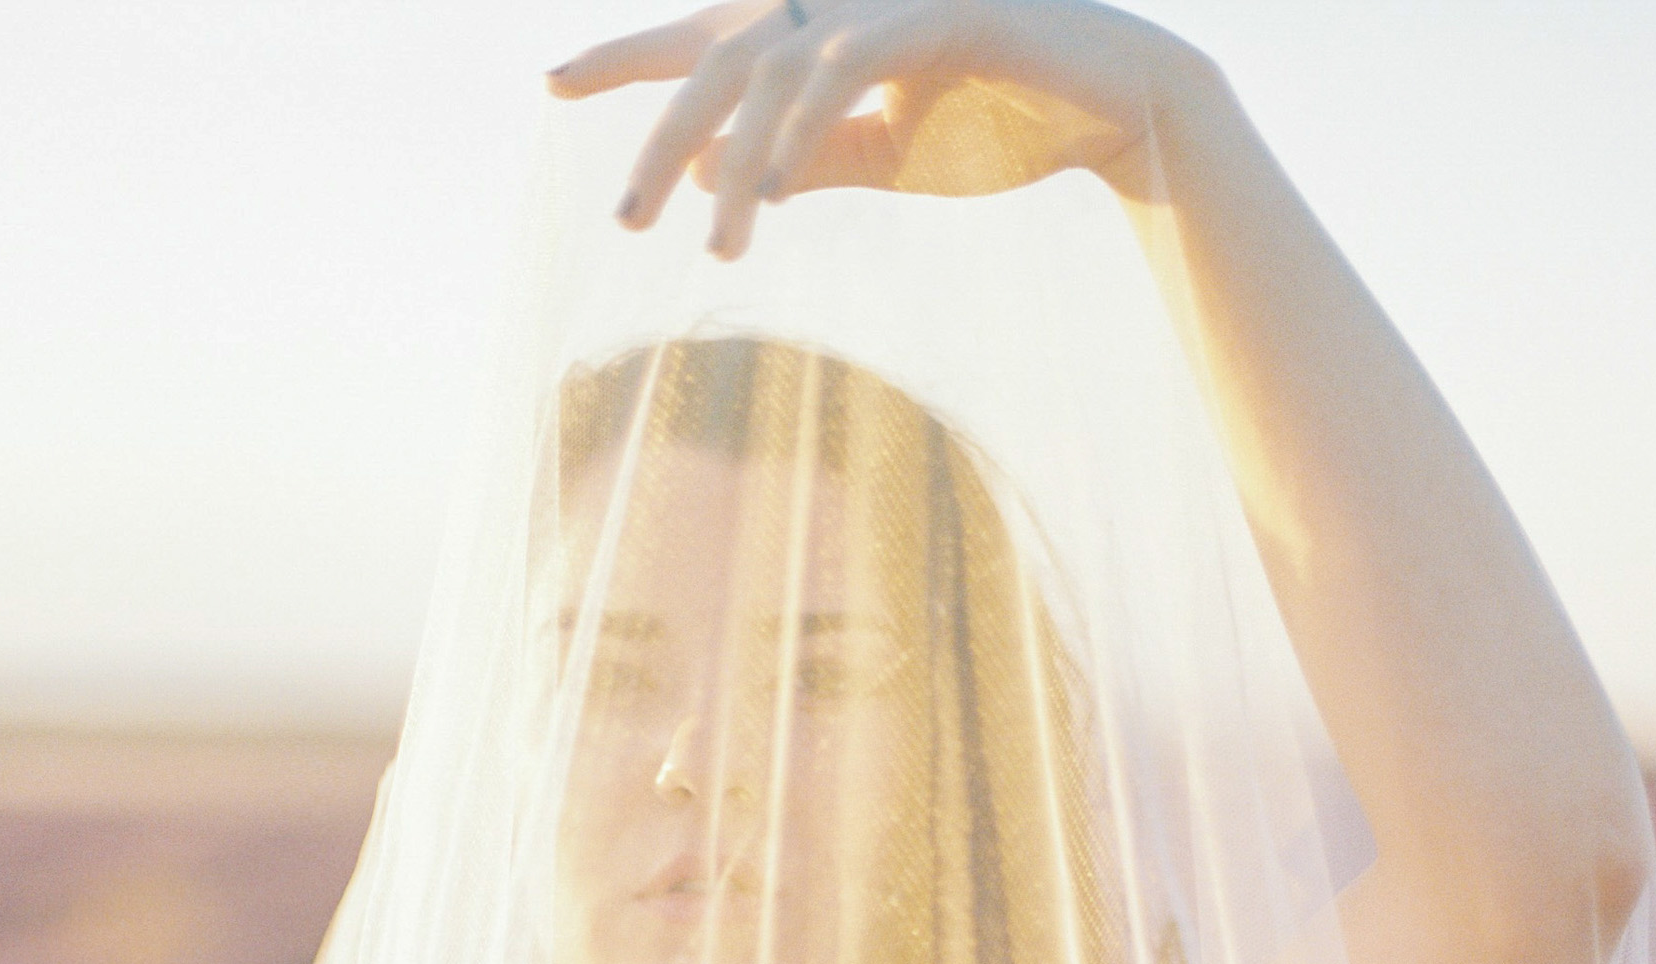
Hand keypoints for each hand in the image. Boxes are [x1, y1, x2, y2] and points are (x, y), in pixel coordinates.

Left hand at [548, 1, 1201, 258]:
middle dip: (660, 139)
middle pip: (715, 61)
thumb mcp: (879, 158)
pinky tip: (768, 190)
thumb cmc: (994, 125)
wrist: (1105, 108)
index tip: (550, 85)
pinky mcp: (930, 12)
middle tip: (626, 219)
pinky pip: (839, 72)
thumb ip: (801, 159)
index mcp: (818, 26)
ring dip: (734, 165)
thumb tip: (715, 174)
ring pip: (769, 71)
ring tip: (715, 248)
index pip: (701, 40)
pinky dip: (799, 133)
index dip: (625, 58)